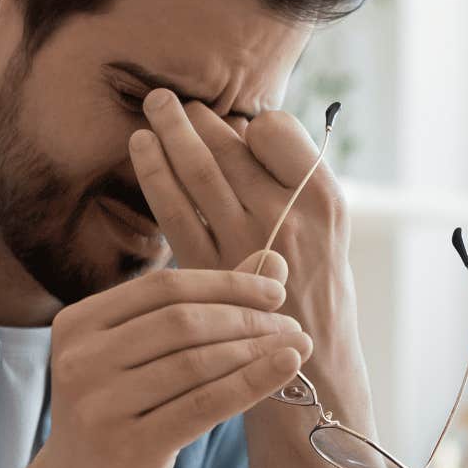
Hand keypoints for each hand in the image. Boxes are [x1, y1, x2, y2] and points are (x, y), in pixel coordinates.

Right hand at [36, 264, 311, 467]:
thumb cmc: (120, 421)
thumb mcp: (144, 360)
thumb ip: (200, 308)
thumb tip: (271, 260)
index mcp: (77, 324)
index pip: (163, 287)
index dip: (226, 284)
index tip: (275, 292)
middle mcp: (80, 360)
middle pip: (181, 321)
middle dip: (246, 318)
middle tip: (293, 325)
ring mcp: (99, 406)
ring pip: (196, 362)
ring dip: (256, 350)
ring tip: (298, 348)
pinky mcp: (127, 448)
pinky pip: (204, 405)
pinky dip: (251, 382)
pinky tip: (286, 368)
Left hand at [128, 88, 372, 436]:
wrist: (313, 370)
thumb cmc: (317, 294)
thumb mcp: (326, 233)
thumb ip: (291, 186)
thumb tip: (242, 131)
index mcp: (323, 199)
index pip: (276, 131)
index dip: (248, 122)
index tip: (234, 123)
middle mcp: (287, 217)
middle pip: (231, 147)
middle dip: (195, 117)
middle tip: (167, 98)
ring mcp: (246, 244)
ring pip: (199, 171)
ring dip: (170, 133)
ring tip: (152, 107)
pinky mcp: (210, 272)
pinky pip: (175, 210)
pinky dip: (154, 173)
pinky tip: (141, 150)